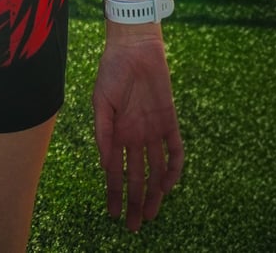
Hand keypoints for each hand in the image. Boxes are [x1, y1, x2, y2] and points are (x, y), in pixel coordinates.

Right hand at [93, 32, 183, 230]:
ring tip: (151, 213)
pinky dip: (173, 168)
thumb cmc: (111, 71)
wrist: (133, 48)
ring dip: (154, 192)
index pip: (115, 171)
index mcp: (116, 133)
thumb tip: (104, 163)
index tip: (112, 215)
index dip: (114, 193)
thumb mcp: (100, 102)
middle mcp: (135, 136)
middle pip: (137, 177)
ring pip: (156, 169)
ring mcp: (153, 130)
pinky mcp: (169, 120)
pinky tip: (169, 184)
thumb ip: (102, 132)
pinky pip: (175, 149)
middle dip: (135, 201)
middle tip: (134, 226)